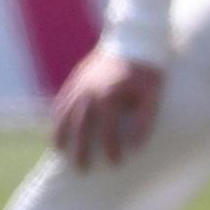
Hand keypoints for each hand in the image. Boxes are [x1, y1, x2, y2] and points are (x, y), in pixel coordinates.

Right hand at [51, 49, 165, 169]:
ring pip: (64, 114)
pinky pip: (62, 101)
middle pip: (80, 127)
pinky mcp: (77, 78)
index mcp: (108, 96)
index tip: (114, 164)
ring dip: (61, 135)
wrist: (135, 39)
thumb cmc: (148, 70)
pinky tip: (57, 128)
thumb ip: (145, 123)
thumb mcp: (152, 97)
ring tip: (59, 153)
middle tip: (81, 169)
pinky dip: (58, 116)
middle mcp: (89, 92)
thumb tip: (135, 147)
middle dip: (80, 150)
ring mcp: (80, 84)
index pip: (107, 131)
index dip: (111, 149)